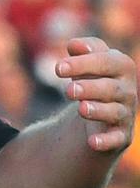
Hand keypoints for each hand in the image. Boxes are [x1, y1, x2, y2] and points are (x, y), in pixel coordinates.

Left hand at [57, 37, 136, 151]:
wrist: (103, 111)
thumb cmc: (95, 79)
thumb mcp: (89, 62)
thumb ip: (85, 50)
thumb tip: (75, 45)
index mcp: (122, 67)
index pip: (106, 62)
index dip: (83, 64)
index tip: (58, 68)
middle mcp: (128, 90)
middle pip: (111, 89)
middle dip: (90, 88)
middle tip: (68, 91)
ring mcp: (126, 113)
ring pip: (115, 112)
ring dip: (98, 110)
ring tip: (81, 108)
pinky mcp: (121, 135)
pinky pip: (117, 139)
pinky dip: (106, 141)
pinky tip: (92, 142)